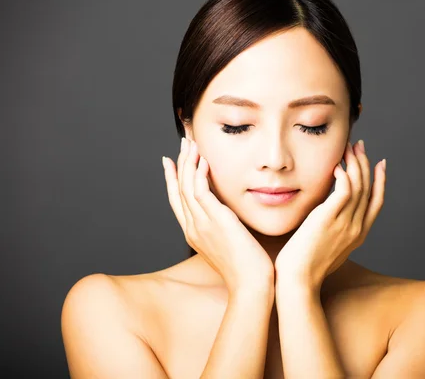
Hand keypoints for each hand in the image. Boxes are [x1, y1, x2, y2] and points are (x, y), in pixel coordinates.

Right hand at [162, 137, 273, 291]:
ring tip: (192, 143)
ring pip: (187, 186)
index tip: (170, 162)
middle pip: (178, 189)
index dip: (172, 179)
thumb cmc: (245, 268)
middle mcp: (192, 227)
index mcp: (193, 233)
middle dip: (180, 162)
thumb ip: (222, 227)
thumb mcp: (228, 244)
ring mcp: (201, 224)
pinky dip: (200, 175)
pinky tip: (204, 161)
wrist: (250, 284)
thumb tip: (228, 215)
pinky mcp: (216, 221)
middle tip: (183, 142)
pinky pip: (201, 192)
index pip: (177, 200)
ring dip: (189, 162)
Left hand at [274, 140, 385, 289]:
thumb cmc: (305, 269)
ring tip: (347, 148)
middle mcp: (357, 228)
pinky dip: (344, 175)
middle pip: (368, 188)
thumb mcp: (327, 248)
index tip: (380, 164)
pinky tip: (337, 166)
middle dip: (365, 164)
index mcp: (358, 235)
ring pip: (358, 186)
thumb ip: (333, 232)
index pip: (377, 202)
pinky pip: (344, 190)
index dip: (380, 181)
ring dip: (354, 164)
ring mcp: (346, 223)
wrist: (298, 282)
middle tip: (359, 146)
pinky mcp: (329, 219)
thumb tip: (327, 219)